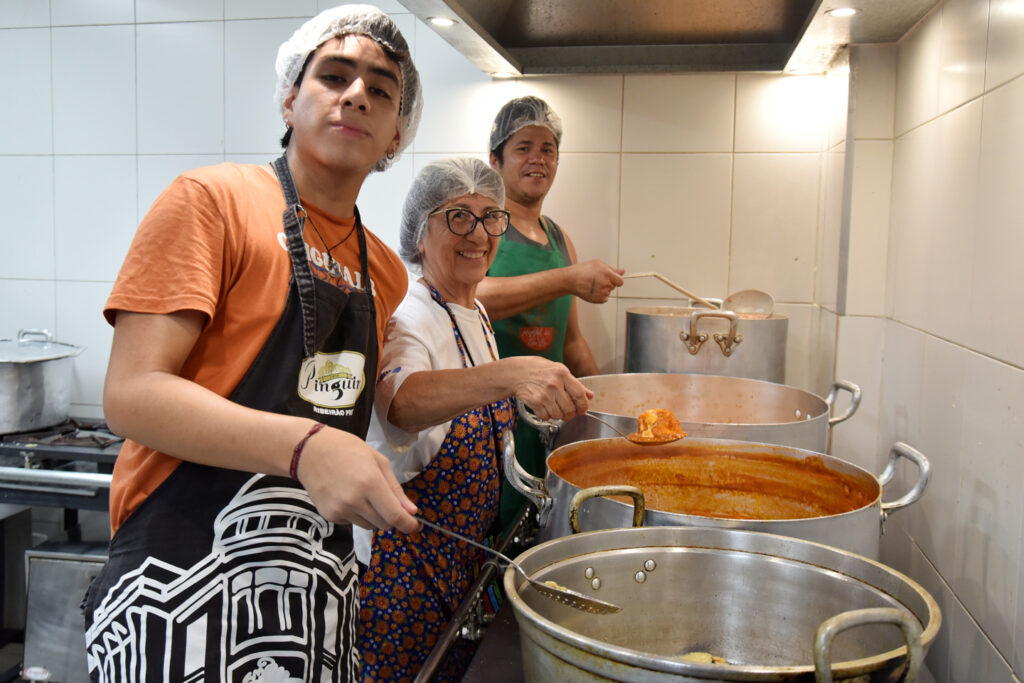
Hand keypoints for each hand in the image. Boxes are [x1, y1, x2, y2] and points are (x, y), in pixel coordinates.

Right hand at [296, 426, 418, 532]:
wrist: (309, 452)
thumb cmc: (347, 450)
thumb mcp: (378, 462)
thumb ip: (395, 489)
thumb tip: (411, 512)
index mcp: (370, 482)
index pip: (394, 516)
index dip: (408, 525)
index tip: (415, 526)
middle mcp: (354, 500)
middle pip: (384, 525)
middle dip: (392, 518)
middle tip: (388, 502)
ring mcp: (340, 510)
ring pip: (370, 526)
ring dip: (375, 517)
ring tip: (364, 494)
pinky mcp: (329, 516)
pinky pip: (353, 522)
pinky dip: (357, 514)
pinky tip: (348, 496)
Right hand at [508, 357, 592, 419]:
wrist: (516, 372)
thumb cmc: (539, 370)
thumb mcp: (559, 371)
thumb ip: (575, 384)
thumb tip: (590, 395)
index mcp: (562, 373)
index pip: (579, 394)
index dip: (583, 406)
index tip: (582, 410)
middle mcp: (554, 384)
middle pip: (570, 408)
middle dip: (570, 414)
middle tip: (567, 412)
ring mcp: (544, 394)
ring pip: (558, 415)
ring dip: (558, 415)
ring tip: (553, 407)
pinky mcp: (534, 402)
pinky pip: (546, 417)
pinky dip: (546, 416)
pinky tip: (544, 407)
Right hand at [570, 260, 624, 302]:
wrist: (570, 280)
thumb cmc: (582, 270)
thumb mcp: (598, 264)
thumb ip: (612, 269)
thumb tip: (623, 271)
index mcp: (607, 274)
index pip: (620, 281)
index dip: (616, 280)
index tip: (611, 279)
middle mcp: (606, 284)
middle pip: (614, 286)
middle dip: (608, 283)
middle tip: (597, 279)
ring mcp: (602, 293)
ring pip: (608, 292)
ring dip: (604, 289)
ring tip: (592, 284)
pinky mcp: (597, 299)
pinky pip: (604, 298)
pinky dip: (600, 295)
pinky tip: (592, 290)